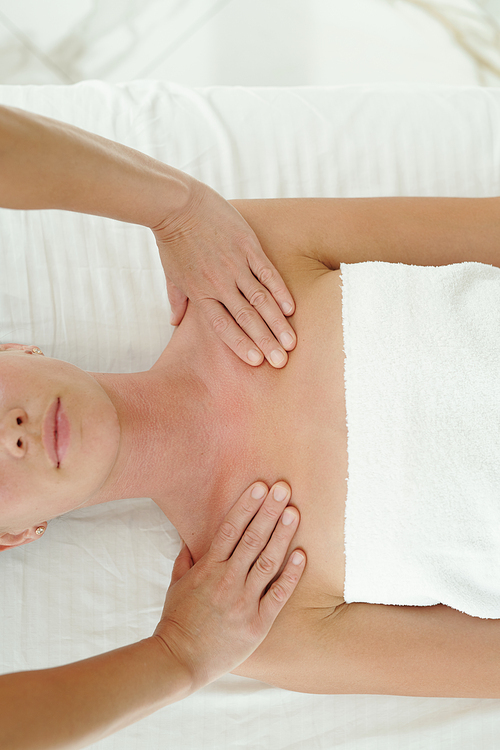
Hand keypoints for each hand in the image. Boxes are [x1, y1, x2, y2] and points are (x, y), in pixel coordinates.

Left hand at [153, 181, 296, 367]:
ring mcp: (234, 264)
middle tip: (281, 361)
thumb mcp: (171, 273)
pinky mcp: (246, 245)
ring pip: (260, 299)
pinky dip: (279, 290)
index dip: (241, 344)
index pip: (223, 325)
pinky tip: (291, 308)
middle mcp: (219, 283)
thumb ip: (176, 300)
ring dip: (277, 322)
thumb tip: (174, 322)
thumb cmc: (172, 240)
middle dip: (265, 341)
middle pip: (246, 318)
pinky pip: (266, 272)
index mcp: (201, 292)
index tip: (256, 362)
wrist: (176, 204)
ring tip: (291, 342)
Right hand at [153, 481, 305, 691]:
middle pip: (252, 539)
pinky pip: (278, 595)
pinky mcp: (257, 623)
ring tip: (294, 512)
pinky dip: (291, 575)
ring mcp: (243, 602)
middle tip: (283, 488)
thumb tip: (188, 537)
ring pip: (267, 562)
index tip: (259, 487)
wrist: (180, 660)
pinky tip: (302, 555)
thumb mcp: (176, 585)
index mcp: (208, 569)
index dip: (246, 506)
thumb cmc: (177, 621)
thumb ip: (185, 559)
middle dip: (269, 512)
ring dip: (282, 535)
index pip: (230, 530)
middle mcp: (227, 581)